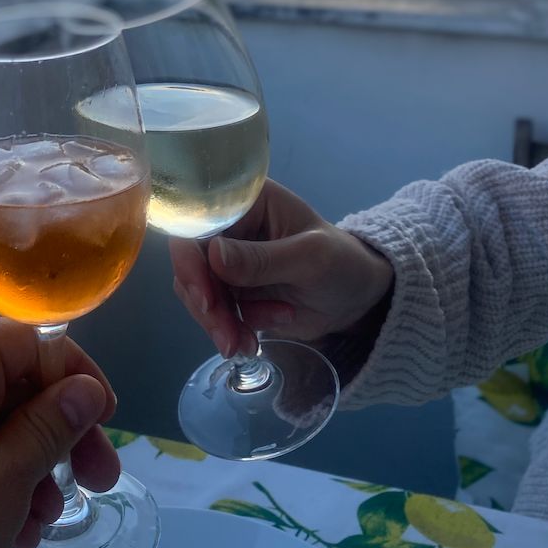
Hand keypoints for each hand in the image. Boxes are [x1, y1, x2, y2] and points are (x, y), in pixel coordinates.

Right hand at [170, 178, 392, 357]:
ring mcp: (228, 262)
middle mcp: (229, 228)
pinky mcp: (232, 292)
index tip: (205, 297)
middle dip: (206, 304)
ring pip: (198, 292)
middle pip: (192, 262)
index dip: (191, 257)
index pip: (199, 221)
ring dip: (218, 323)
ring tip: (246, 345)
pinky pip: (215, 313)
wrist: (357, 299)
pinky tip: (257, 341)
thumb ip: (263, 259)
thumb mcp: (310, 258)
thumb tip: (213, 256)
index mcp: (246, 202)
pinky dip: (232, 331)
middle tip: (228, 337)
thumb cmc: (342, 262)